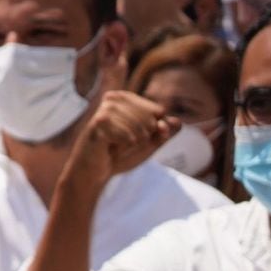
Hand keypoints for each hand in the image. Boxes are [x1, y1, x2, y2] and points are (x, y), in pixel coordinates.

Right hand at [63, 91, 177, 194]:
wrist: (93, 172)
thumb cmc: (119, 154)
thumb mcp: (148, 143)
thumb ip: (165, 132)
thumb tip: (176, 122)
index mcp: (125, 98)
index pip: (158, 110)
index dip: (155, 129)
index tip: (136, 137)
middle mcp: (113, 98)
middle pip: (151, 118)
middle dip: (144, 137)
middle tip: (124, 143)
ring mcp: (104, 110)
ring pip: (141, 127)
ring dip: (133, 143)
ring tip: (117, 146)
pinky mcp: (98, 124)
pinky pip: (129, 137)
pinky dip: (124, 147)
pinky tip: (110, 148)